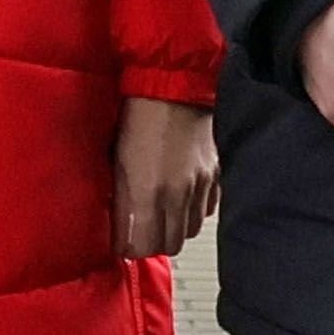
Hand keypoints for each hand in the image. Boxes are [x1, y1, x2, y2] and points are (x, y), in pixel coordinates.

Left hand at [112, 98, 221, 258]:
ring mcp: (200, 186)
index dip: (129, 249)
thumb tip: (121, 228)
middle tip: (141, 232)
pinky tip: (181, 199)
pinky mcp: (216, 175)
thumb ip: (121, 199)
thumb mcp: (117, 160)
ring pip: (189, 231)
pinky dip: (193, 211)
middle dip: (152, 243)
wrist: (173, 85)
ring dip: (173, 228)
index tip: (123, 242)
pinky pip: (207, 210)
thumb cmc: (139, 115)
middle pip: (169, 246)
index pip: (141, 247)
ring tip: (160, 215)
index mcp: (147, 192)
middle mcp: (177, 195)